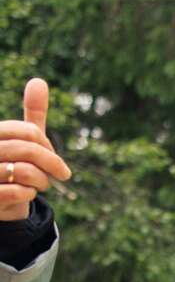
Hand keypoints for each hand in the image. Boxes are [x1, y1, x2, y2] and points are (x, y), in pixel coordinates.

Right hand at [0, 78, 71, 221]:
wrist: (0, 199)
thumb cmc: (15, 163)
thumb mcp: (24, 138)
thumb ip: (33, 113)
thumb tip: (39, 81)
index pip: (29, 132)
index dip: (48, 146)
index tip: (54, 157)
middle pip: (30, 151)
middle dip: (52, 164)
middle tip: (61, 174)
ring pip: (25, 172)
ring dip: (43, 181)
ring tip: (42, 185)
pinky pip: (18, 192)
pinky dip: (30, 194)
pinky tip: (27, 194)